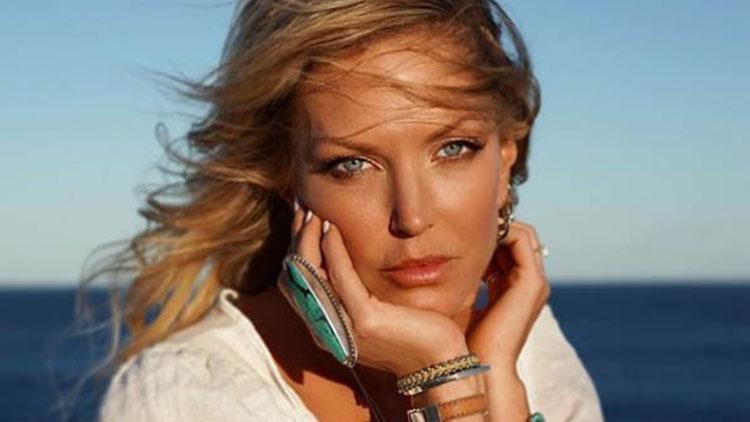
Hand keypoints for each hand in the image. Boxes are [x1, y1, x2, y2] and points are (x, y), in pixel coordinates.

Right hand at [284, 203, 469, 375]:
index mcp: (324, 327)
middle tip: (301, 207)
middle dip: (295, 239)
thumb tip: (342, 256)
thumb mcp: (373, 309)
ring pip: (310, 275)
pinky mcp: (364, 320)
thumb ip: (352, 291)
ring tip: (314, 213)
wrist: (438, 364)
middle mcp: (325, 329)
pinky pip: (340, 278)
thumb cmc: (410, 332)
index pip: (292, 284)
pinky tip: (332, 229)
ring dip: (308, 238)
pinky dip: (332, 250)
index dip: (291, 249)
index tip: (301, 219)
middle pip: (294, 277)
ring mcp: (343, 326)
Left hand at [466, 220, 550, 370]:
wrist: (482, 366)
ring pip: (521, 233)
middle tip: (463, 223)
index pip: (507, 246)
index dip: (486, 234)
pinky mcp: (532, 281)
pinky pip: (521, 238)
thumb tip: (442, 260)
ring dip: (496, 225)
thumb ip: (464, 280)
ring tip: (468, 227)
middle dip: (492, 226)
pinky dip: (501, 230)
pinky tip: (473, 236)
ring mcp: (534, 281)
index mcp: (513, 288)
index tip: (458, 232)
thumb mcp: (463, 301)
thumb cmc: (465, 341)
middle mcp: (528, 282)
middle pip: (516, 236)